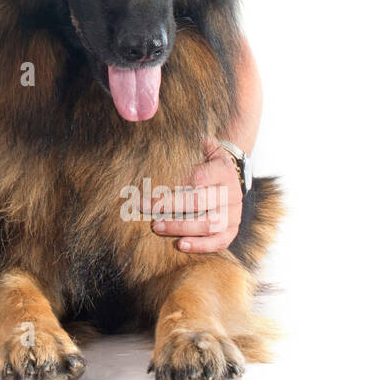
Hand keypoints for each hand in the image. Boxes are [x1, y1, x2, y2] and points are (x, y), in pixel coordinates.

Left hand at [138, 136, 241, 253]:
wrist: (230, 173)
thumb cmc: (206, 160)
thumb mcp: (202, 146)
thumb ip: (186, 142)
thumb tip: (156, 133)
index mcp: (223, 169)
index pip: (197, 178)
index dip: (172, 184)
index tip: (148, 189)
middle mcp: (232, 192)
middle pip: (199, 202)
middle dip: (169, 206)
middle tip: (145, 208)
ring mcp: (234, 213)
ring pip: (209, 224)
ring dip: (180, 227)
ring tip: (156, 226)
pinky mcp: (233, 229)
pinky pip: (220, 242)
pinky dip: (201, 246)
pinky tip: (181, 245)